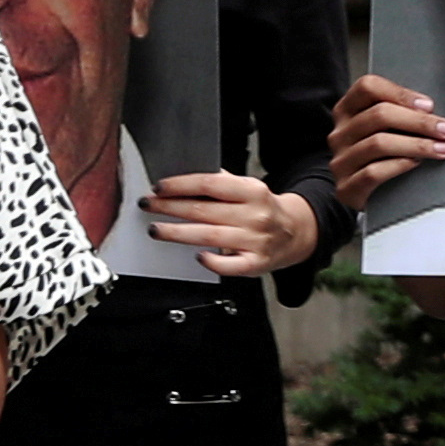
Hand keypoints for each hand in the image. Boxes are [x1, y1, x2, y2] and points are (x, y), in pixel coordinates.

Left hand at [142, 170, 319, 279]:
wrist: (295, 233)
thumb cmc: (263, 209)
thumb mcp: (248, 188)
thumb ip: (221, 183)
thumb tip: (184, 180)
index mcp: (253, 191)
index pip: (211, 184)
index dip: (181, 185)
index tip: (160, 187)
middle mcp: (255, 215)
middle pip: (205, 211)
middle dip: (171, 208)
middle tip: (149, 206)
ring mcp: (256, 240)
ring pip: (210, 236)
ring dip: (178, 233)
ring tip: (156, 229)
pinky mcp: (256, 263)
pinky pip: (230, 265)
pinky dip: (212, 261)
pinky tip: (197, 257)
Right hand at [329, 75, 444, 213]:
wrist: (371, 197)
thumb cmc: (385, 155)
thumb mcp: (388, 129)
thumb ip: (402, 113)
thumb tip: (435, 110)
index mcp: (347, 110)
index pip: (368, 87)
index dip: (400, 93)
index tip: (429, 106)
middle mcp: (340, 133)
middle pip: (378, 115)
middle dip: (419, 121)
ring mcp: (340, 161)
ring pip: (378, 144)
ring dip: (417, 145)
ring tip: (442, 149)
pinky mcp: (346, 188)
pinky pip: (373, 172)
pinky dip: (399, 165)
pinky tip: (417, 163)